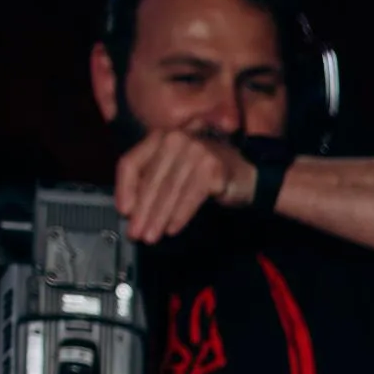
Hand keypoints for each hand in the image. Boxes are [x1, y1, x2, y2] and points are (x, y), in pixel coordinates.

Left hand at [113, 122, 258, 243]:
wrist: (249, 176)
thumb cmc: (206, 174)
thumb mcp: (174, 170)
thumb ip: (152, 180)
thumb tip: (129, 209)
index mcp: (160, 137)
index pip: (132, 162)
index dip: (125, 189)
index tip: (124, 212)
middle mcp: (176, 139)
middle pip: (151, 180)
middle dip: (142, 211)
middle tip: (136, 233)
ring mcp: (196, 151)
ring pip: (170, 190)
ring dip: (159, 217)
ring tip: (151, 236)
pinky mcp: (212, 168)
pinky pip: (190, 196)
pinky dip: (180, 215)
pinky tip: (172, 229)